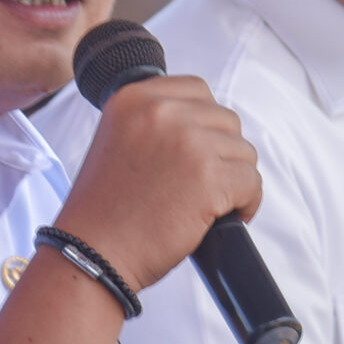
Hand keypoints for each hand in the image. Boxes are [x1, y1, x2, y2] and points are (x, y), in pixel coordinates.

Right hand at [53, 74, 261, 290]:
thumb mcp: (118, 141)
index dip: (206, 125)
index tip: (198, 154)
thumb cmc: (105, 210)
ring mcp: (187, 142)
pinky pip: (252, 182)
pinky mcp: (208, 177)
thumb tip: (208, 125)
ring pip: (243, 152)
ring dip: (234, 179)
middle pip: (226, 121)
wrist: (91, 253)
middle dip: (222, 154)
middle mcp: (160, 111)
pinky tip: (225, 217)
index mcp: (133, 97)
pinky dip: (247, 202)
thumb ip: (155, 122)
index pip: (198, 90)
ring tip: (210, 203)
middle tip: (203, 185)